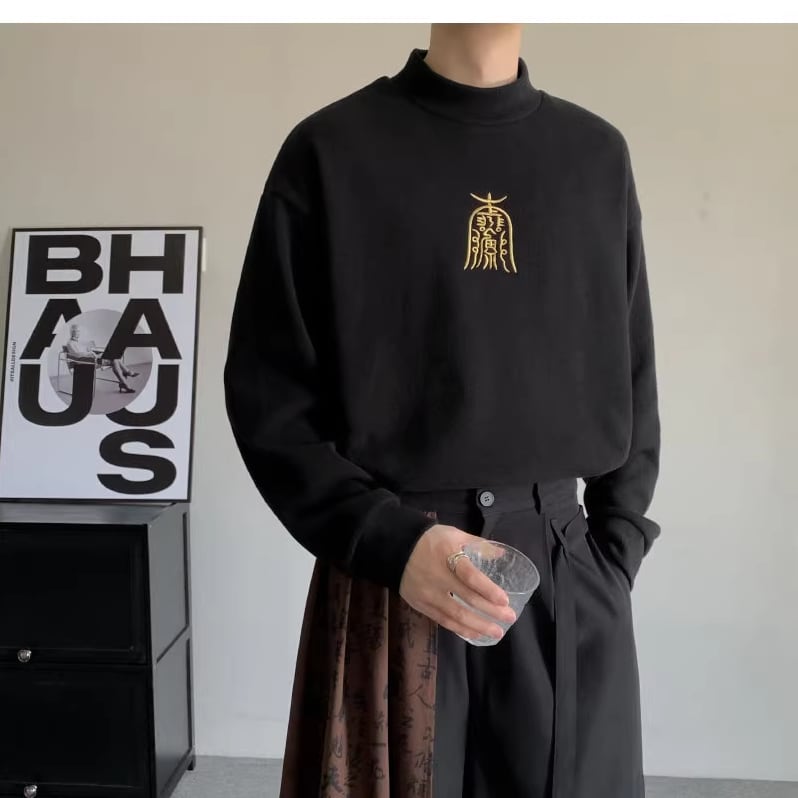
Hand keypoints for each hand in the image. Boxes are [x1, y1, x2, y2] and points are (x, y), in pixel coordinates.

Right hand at [399, 523, 516, 639]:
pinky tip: (474, 634)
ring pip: (456, 614)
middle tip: (509, 618)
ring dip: (478, 625)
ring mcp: (428, 594)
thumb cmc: (429, 540)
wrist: (395, 548)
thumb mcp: (453, 534)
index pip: (470, 576)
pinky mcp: (421, 605)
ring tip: (497, 632)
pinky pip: (443, 620)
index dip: (488, 590)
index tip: (505, 600)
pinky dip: (460, 628)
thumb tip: (501, 553)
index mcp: (447, 556)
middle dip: (490, 611)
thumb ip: (477, 544)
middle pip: (467, 599)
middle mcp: (438, 577)